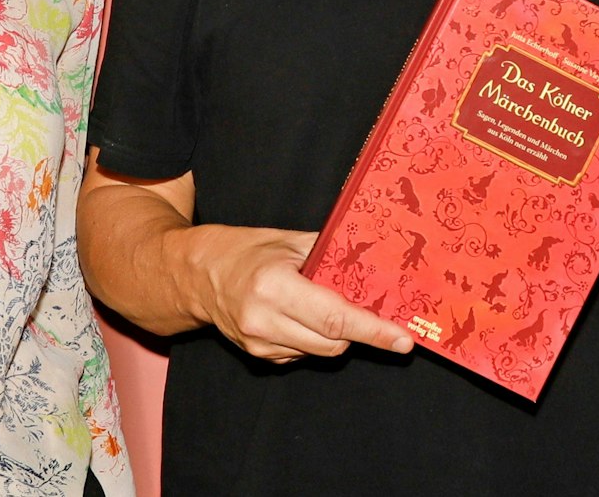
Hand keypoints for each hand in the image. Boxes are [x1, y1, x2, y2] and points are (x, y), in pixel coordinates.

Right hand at [187, 224, 415, 362]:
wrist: (196, 275)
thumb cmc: (244, 250)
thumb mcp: (287, 242)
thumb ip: (328, 254)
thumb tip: (373, 265)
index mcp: (274, 286)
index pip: (334, 318)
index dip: (373, 331)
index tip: (402, 340)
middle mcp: (264, 320)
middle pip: (333, 343)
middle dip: (360, 331)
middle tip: (373, 313)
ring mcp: (259, 344)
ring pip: (320, 351)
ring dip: (333, 334)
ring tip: (319, 303)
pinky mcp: (257, 356)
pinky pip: (302, 355)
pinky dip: (312, 339)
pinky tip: (297, 316)